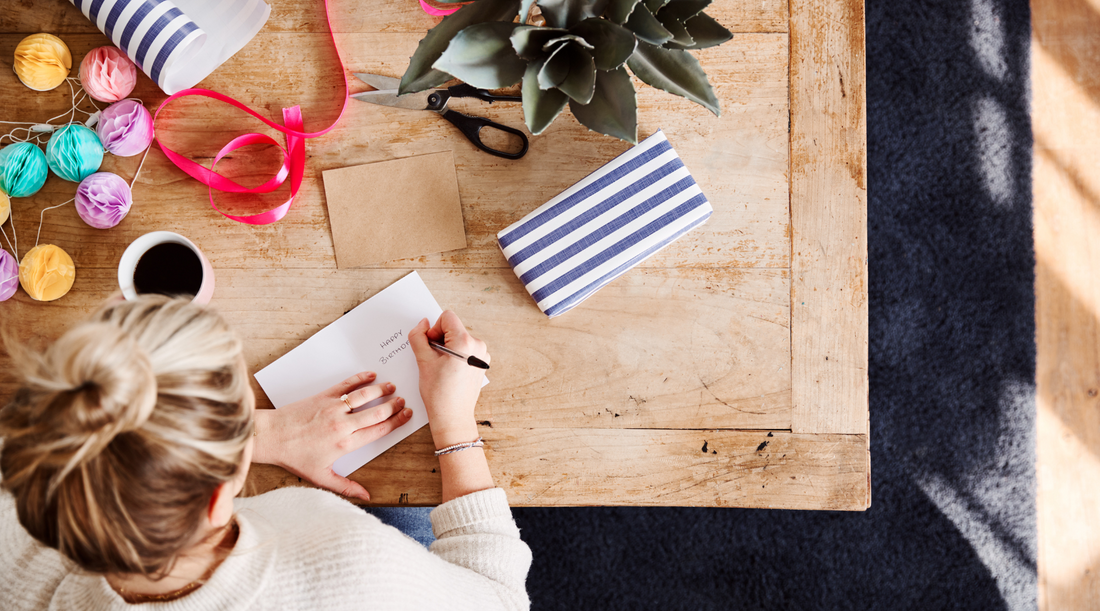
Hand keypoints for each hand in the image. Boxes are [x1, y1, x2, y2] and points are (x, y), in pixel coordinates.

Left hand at [251, 371, 411, 501]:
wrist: (271, 437)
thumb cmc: (294, 457)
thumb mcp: (320, 477)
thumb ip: (345, 487)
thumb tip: (366, 497)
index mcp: (345, 444)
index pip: (379, 430)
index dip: (396, 422)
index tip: (406, 415)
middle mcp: (343, 425)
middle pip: (376, 412)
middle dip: (393, 406)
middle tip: (403, 401)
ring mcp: (334, 408)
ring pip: (365, 396)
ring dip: (381, 390)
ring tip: (392, 387)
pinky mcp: (324, 396)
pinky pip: (347, 385)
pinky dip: (360, 379)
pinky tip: (370, 375)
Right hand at [408, 311, 488, 448]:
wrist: (452, 417)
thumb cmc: (439, 393)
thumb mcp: (423, 361)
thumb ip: (418, 336)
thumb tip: (423, 323)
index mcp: (465, 342)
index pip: (447, 317)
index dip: (434, 329)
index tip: (431, 347)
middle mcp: (478, 346)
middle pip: (453, 328)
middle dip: (441, 340)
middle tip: (435, 361)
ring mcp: (482, 356)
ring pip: (459, 339)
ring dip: (448, 349)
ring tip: (442, 369)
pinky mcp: (482, 364)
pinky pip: (466, 351)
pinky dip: (457, 356)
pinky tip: (450, 373)